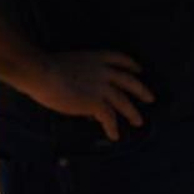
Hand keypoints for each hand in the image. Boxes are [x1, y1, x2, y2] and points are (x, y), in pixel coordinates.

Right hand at [15, 51, 155, 140]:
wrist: (42, 72)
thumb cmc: (45, 68)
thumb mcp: (69, 65)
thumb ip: (80, 75)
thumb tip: (83, 94)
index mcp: (96, 57)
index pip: (120, 58)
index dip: (131, 65)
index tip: (139, 70)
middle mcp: (103, 71)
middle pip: (129, 80)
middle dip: (141, 90)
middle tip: (151, 98)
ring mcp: (101, 87)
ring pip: (123, 101)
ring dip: (132, 113)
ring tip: (139, 122)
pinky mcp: (96, 102)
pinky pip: (109, 117)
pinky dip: (113, 127)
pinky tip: (114, 135)